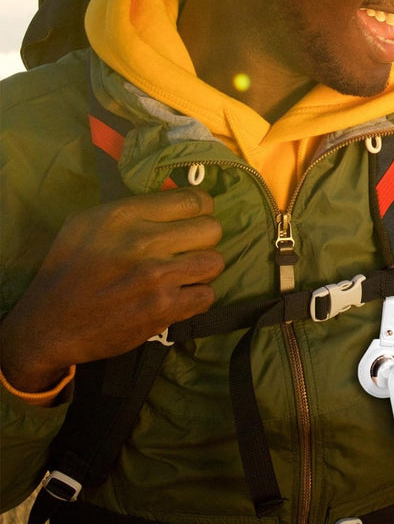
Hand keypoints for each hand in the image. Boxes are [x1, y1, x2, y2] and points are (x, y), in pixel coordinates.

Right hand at [0, 189, 223, 392]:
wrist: (48, 326)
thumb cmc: (68, 271)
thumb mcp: (86, 224)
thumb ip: (131, 209)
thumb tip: (174, 197)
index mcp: (123, 215)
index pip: (194, 200)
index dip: (201, 210)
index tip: (192, 220)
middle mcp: (142, 242)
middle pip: (212, 229)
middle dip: (203, 240)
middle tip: (186, 250)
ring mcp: (155, 277)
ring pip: (214, 262)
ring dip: (202, 270)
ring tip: (183, 275)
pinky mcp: (163, 309)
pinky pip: (207, 295)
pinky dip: (196, 298)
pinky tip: (178, 297)